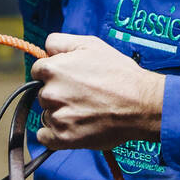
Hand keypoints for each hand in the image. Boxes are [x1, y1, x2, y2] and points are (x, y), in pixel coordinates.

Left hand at [30, 33, 163, 149]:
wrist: (141, 104)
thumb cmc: (118, 73)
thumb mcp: (91, 44)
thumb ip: (60, 42)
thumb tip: (46, 49)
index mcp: (52, 69)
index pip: (38, 72)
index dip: (54, 74)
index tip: (69, 79)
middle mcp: (49, 93)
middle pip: (43, 94)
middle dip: (58, 94)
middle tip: (82, 95)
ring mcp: (56, 117)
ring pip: (47, 114)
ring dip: (60, 113)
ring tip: (85, 111)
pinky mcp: (63, 137)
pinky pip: (45, 137)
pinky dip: (54, 134)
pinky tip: (72, 127)